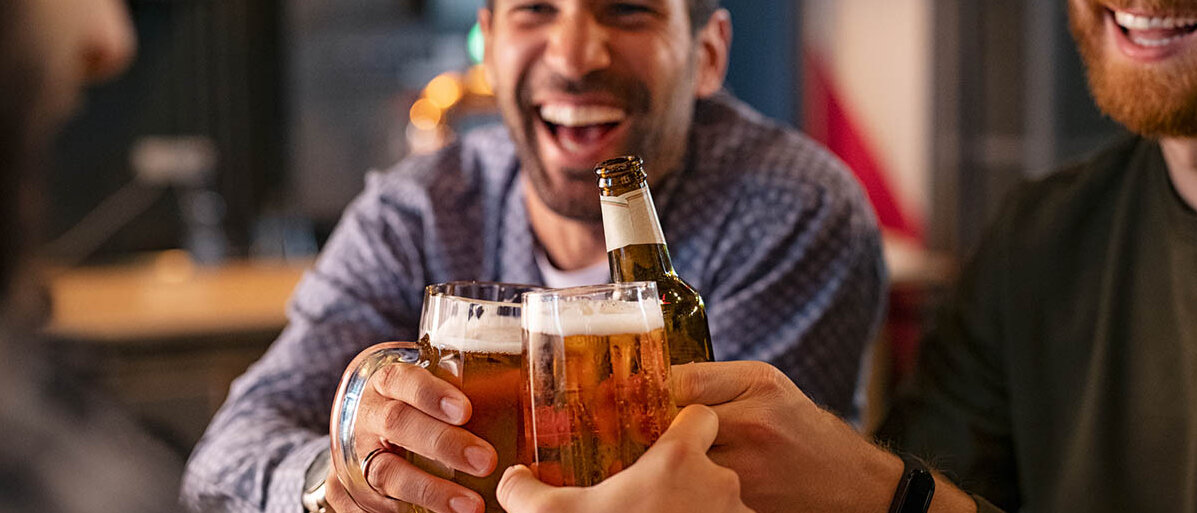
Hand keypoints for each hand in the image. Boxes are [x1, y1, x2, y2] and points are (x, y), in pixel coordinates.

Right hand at [325, 343, 496, 512]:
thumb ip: (463, 388)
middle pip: (398, 424)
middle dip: (442, 443)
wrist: (360, 429)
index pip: (402, 380)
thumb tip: (526, 395)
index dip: (432, 394)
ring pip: (387, 472)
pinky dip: (407, 512)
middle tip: (485, 460)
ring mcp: (353, 454)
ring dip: (431, 490)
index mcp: (385, 382)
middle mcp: (365, 415)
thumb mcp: (427, 386)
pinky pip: (374, 506)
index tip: (465, 410)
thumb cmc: (412, 404)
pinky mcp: (348, 490)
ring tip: (471, 505)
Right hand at [495, 405, 753, 512]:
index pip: (700, 416)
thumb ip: (527, 492)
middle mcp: (719, 484)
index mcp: (678, 460)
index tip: (662, 443)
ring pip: (725, 502)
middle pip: (713, 463)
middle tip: (657, 499)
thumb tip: (511, 478)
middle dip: (690, 480)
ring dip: (704, 511)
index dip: (683, 425)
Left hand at [671, 361, 904, 512]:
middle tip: (653, 429)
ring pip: (683, 462)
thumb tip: (658, 382)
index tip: (642, 396)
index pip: (679, 382)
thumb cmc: (800, 427)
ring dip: (675, 459)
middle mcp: (753, 426)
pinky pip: (698, 490)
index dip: (654, 390)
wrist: (847, 481)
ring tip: (679, 457)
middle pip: (676, 424)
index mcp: (757, 387)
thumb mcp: (765, 384)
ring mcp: (748, 471)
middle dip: (660, 427)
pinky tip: (695, 480)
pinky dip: (690, 485)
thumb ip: (714, 379)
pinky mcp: (744, 504)